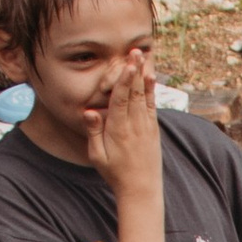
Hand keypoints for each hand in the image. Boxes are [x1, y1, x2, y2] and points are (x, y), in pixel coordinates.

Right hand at [86, 56, 161, 202]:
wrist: (141, 190)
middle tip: (135, 51)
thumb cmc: (115, 174)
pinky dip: (151, 90)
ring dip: (143, 76)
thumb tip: (89, 111)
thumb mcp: (97, 156)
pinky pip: (152, 106)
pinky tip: (150, 77)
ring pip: (145, 97)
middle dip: (135, 71)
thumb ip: (93, 132)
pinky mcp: (153, 131)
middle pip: (135, 93)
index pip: (122, 100)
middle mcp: (135, 126)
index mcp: (119, 130)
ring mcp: (146, 128)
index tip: (127, 64)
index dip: (125, 80)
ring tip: (143, 57)